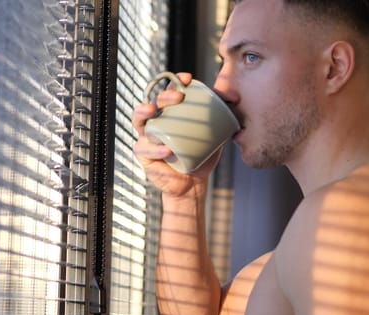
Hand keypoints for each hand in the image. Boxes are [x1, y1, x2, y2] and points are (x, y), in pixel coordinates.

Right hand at [132, 73, 221, 197]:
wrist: (194, 183)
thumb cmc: (200, 154)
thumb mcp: (213, 134)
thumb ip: (221, 117)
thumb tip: (230, 97)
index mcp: (170, 113)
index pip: (169, 91)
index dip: (175, 81)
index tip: (188, 78)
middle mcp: (156, 121)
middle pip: (154, 101)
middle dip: (163, 95)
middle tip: (178, 96)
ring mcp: (147, 137)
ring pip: (139, 120)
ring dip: (142, 112)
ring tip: (151, 111)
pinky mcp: (143, 155)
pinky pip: (144, 149)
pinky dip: (155, 149)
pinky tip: (167, 150)